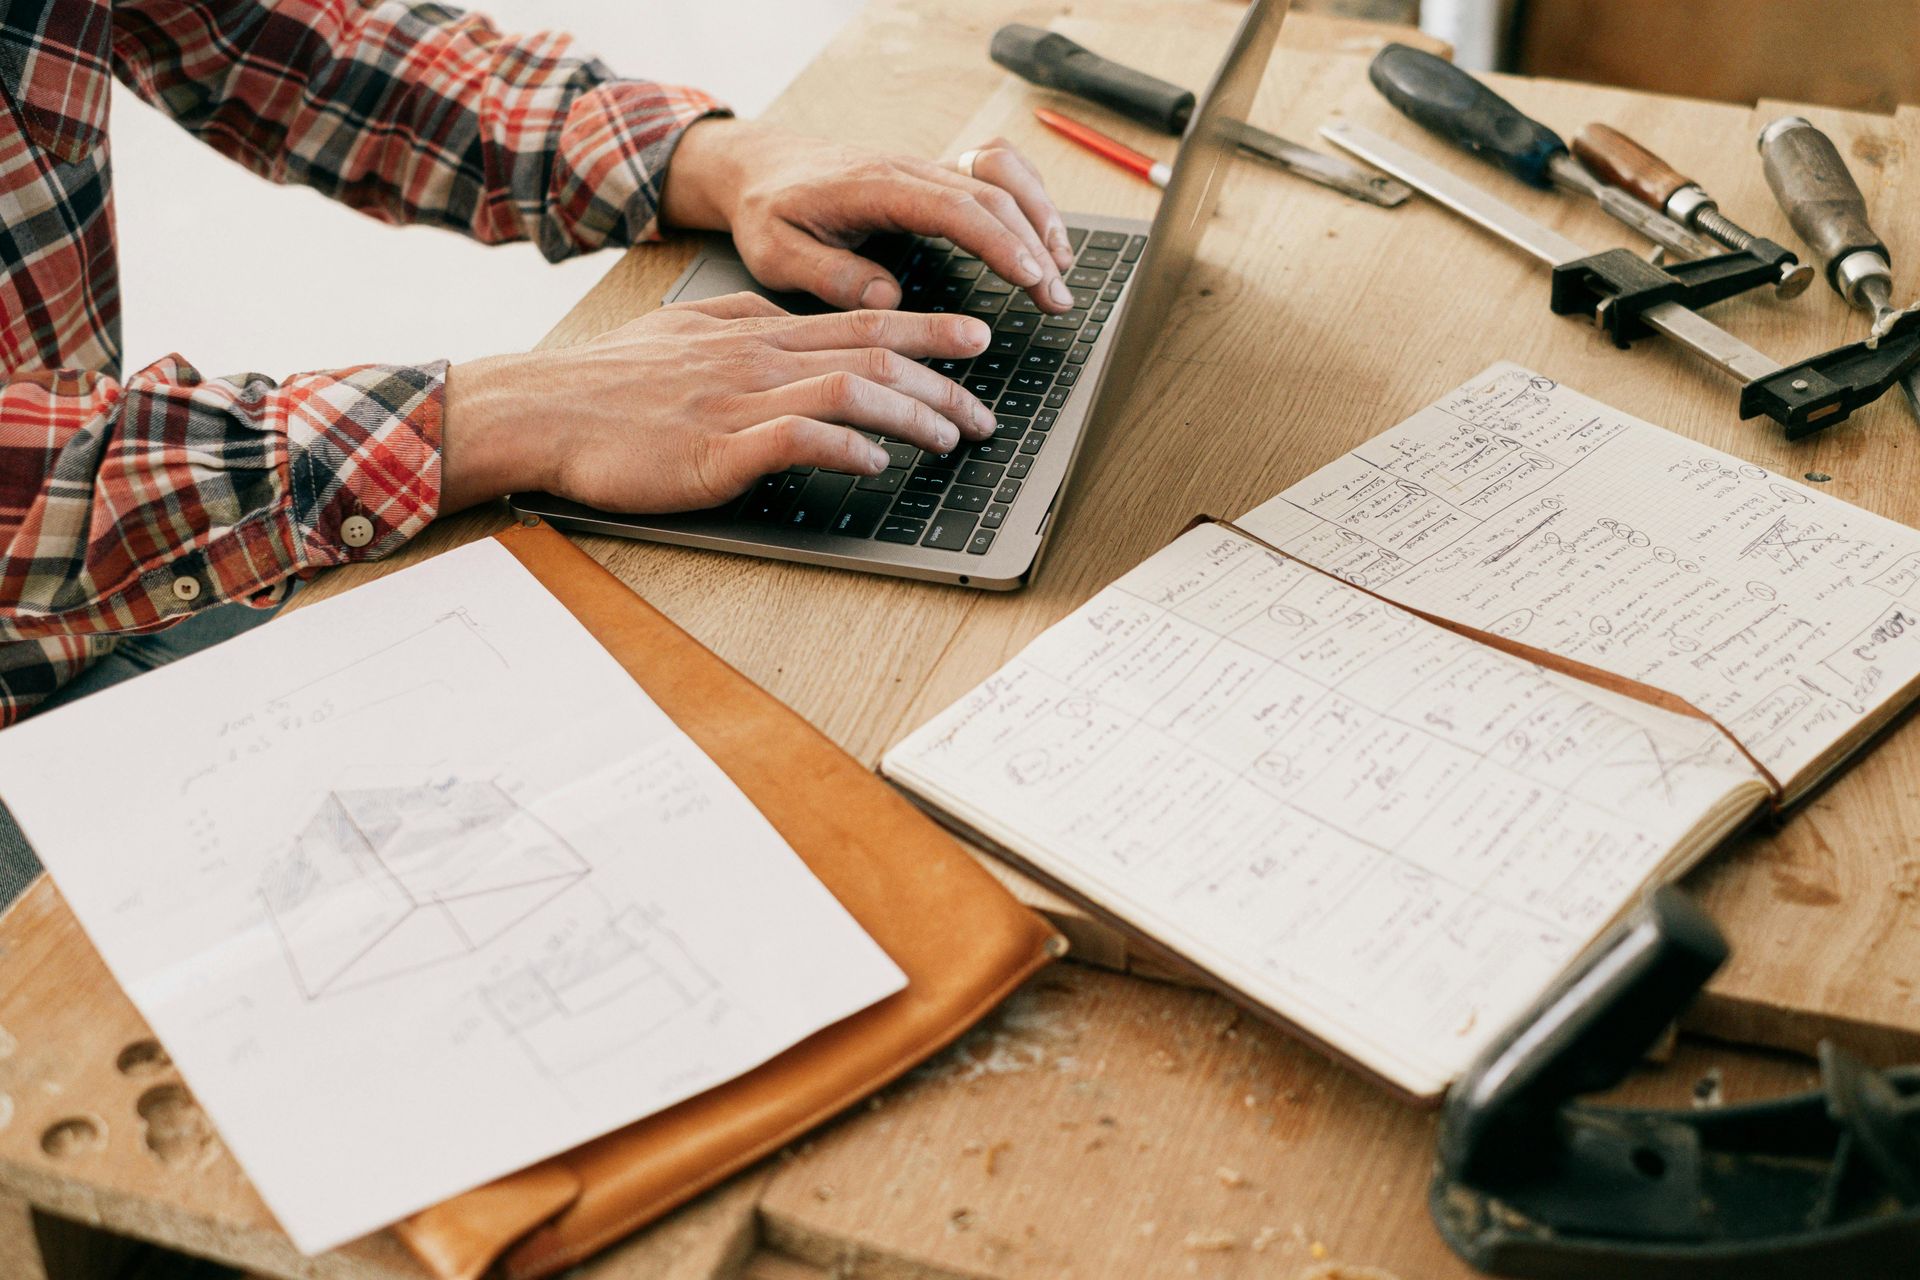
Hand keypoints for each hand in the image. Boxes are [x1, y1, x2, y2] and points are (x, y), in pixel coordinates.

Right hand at [440, 293, 996, 513]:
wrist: (542, 410)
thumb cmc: (609, 380)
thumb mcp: (684, 328)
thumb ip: (741, 322)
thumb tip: (786, 319)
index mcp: (755, 332)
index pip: (860, 321)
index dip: (928, 331)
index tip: (977, 340)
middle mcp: (757, 358)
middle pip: (872, 356)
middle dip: (941, 382)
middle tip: (984, 411)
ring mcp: (738, 401)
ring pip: (848, 392)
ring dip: (910, 416)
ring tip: (949, 439)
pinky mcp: (716, 449)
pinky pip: (795, 440)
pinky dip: (844, 448)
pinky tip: (874, 463)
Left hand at [661, 119, 1078, 313]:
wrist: (758, 167)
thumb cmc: (767, 211)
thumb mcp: (776, 252)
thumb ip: (828, 274)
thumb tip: (887, 299)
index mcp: (875, 185)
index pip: (955, 207)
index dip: (1000, 242)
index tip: (1032, 277)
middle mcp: (908, 169)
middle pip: (993, 194)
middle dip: (1035, 244)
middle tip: (1058, 298)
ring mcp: (924, 169)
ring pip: (1002, 178)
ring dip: (1040, 218)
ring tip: (1063, 270)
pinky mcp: (931, 178)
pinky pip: (994, 174)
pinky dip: (1027, 201)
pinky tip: (1042, 239)